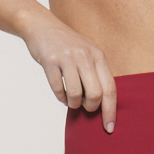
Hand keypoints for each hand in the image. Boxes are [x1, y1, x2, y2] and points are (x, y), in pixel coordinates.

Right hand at [21, 12, 116, 129]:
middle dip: (90, 107)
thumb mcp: (88, 53)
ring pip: (75, 94)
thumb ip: (96, 74)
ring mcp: (67, 58)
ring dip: (73, 104)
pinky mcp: (50, 61)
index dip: (111, 111)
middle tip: (84, 105)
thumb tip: (103, 104)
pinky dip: (60, 97)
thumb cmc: (67, 45)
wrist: (42, 26)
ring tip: (71, 99)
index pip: (110, 88)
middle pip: (95, 94)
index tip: (109, 127)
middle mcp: (85, 56)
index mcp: (98, 56)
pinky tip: (61, 94)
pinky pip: (57, 89)